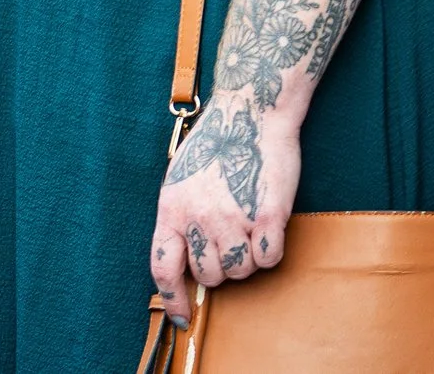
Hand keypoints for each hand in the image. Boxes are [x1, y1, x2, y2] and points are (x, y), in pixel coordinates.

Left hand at [148, 97, 300, 322]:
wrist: (249, 114)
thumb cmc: (214, 146)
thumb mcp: (179, 179)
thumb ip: (179, 218)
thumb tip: (183, 260)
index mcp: (170, 208)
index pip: (163, 267)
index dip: (172, 299)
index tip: (182, 318)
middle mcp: (197, 216)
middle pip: (209, 276)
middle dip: (221, 268)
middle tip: (230, 239)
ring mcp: (232, 216)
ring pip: (240, 270)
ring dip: (246, 259)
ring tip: (247, 226)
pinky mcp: (266, 215)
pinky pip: (268, 258)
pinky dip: (270, 249)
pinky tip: (267, 225)